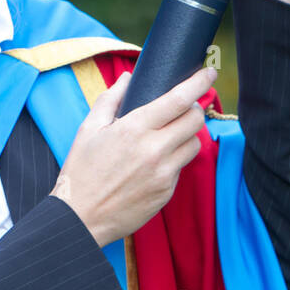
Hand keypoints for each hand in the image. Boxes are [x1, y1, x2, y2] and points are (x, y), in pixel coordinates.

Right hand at [50, 67, 215, 246]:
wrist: (81, 217)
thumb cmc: (80, 172)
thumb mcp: (88, 130)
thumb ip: (110, 99)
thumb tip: (127, 78)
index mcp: (134, 129)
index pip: (178, 99)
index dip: (198, 82)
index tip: (209, 71)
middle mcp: (154, 149)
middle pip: (195, 120)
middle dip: (193, 109)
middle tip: (182, 108)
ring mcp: (163, 173)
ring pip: (194, 144)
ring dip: (186, 135)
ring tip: (167, 137)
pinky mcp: (166, 191)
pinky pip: (181, 167)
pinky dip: (174, 159)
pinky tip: (153, 163)